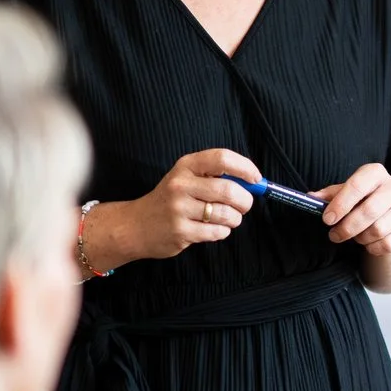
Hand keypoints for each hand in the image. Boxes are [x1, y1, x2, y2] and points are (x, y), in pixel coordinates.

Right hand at [104, 148, 260, 264]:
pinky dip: (223, 232)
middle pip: (229, 190)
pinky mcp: (181, 231)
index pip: (222, 158)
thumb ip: (216, 177)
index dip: (245, 168)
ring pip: (226, 214)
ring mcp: (179, 209)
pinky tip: (212, 229)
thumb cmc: (169, 200)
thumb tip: (254, 183)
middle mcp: (180, 184)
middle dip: (245, 201)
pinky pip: (218, 232)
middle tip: (244, 206)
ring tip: (227, 219)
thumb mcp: (186, 179)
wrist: (135, 225)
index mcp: (185, 166)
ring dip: (235, 219)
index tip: (256, 179)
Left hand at [319, 163, 390, 254]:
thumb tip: (310, 197)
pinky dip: (372, 248)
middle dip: (348, 227)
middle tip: (334, 235)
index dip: (340, 204)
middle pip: (370, 210)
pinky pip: (388, 244)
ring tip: (355, 236)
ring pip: (378, 230)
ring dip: (360, 238)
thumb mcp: (344, 193)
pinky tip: (368, 244)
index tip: (327, 219)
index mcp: (376, 173)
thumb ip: (329, 195)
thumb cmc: (362, 201)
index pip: (358, 185)